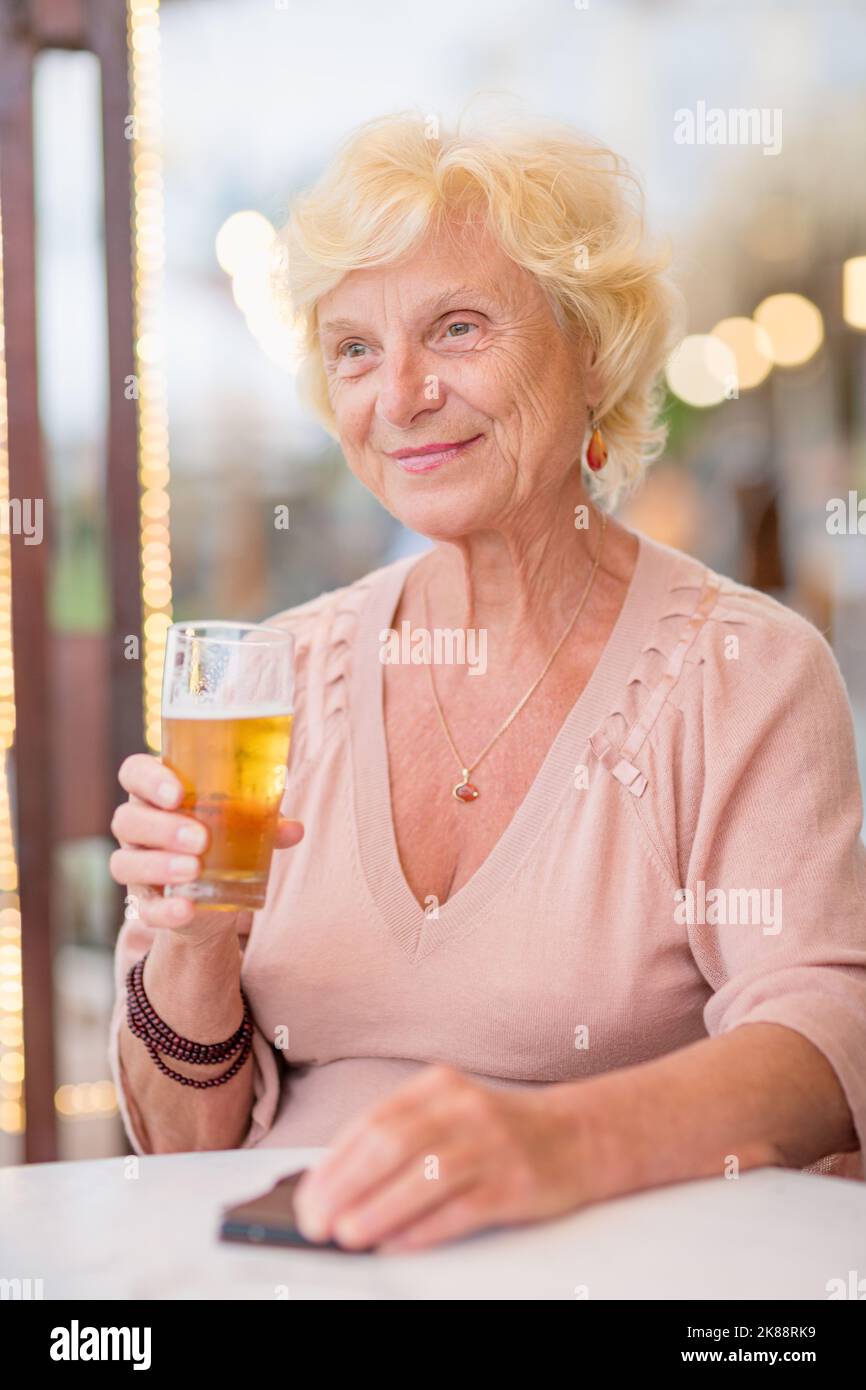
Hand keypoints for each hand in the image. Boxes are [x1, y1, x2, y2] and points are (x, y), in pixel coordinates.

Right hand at [109, 752, 303, 941]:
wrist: (213, 896)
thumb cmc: (224, 837)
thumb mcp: (244, 823)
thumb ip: (264, 821)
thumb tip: (294, 829)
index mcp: (157, 793)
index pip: (134, 772)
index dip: (147, 778)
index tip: (177, 793)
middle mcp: (138, 826)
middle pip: (128, 819)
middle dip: (162, 828)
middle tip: (200, 839)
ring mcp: (137, 864)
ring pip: (124, 862)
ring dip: (159, 865)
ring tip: (194, 870)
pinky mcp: (145, 902)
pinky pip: (143, 908)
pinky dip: (164, 911)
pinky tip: (186, 910)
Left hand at [292, 1064, 596, 1253]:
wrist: (579, 1135)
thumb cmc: (500, 1131)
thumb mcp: (449, 1115)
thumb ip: (401, 1138)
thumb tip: (339, 1186)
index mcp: (438, 1086)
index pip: (372, 1123)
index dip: (333, 1163)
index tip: (307, 1196)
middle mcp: (463, 1109)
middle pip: (390, 1145)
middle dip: (344, 1187)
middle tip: (316, 1220)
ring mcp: (491, 1145)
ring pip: (422, 1177)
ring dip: (378, 1210)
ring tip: (348, 1234)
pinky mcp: (514, 1183)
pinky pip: (459, 1209)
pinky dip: (422, 1229)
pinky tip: (396, 1243)